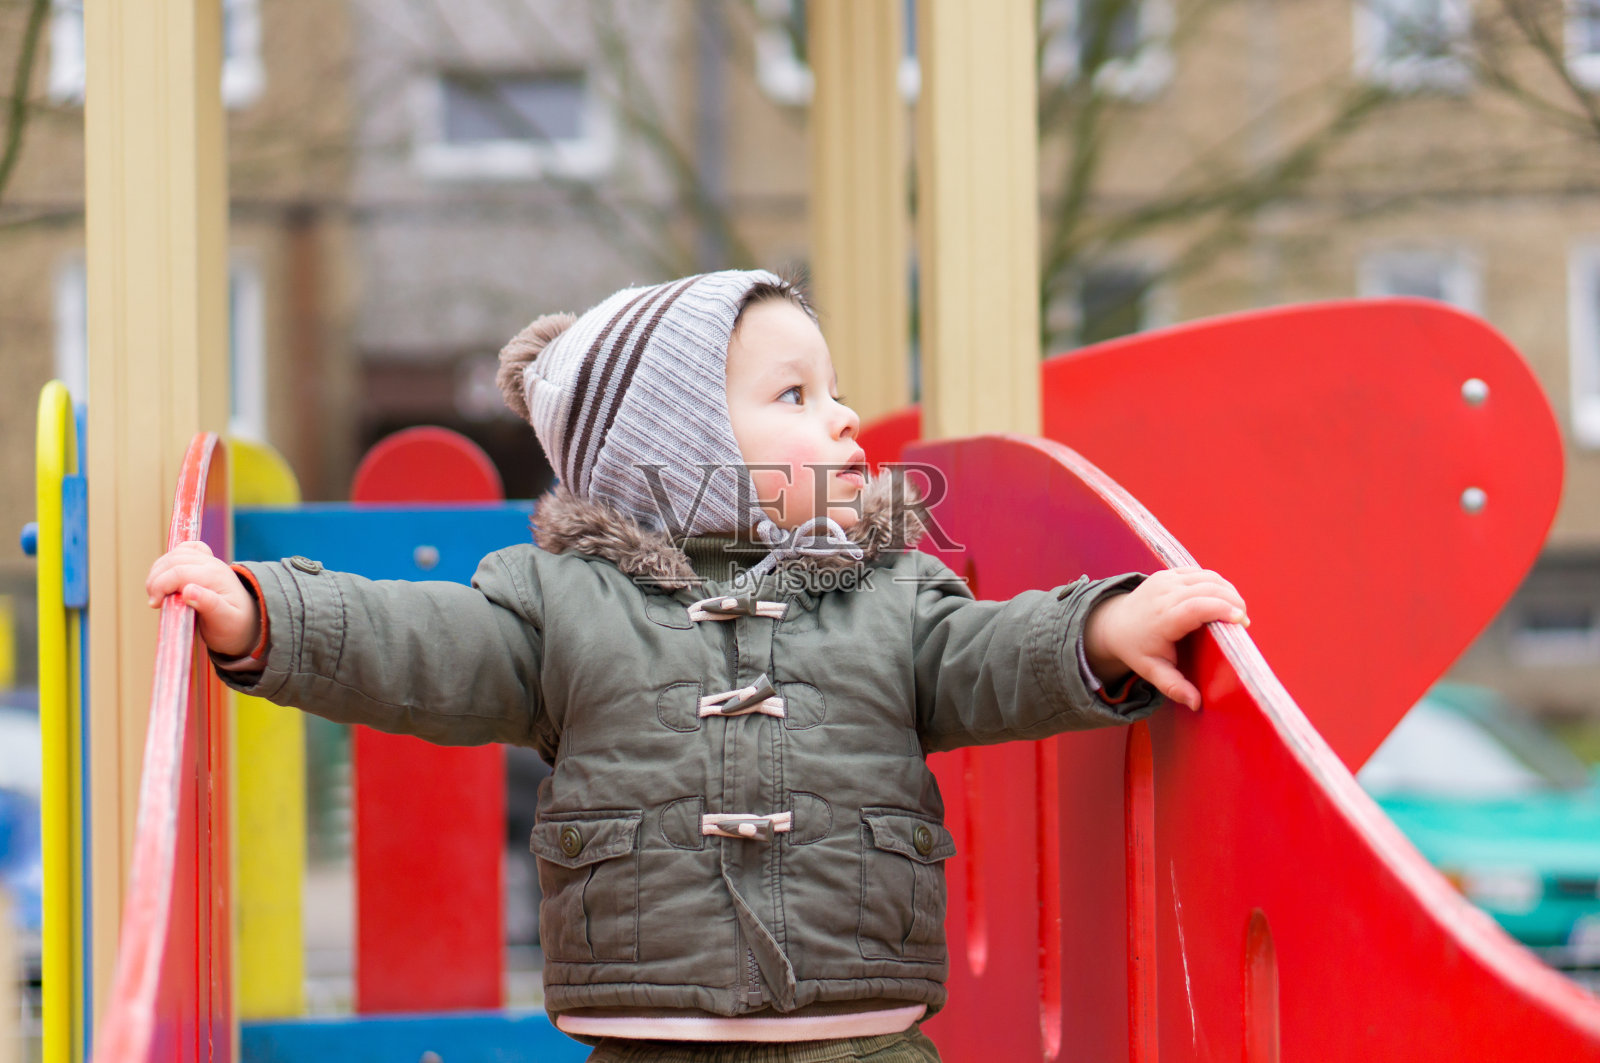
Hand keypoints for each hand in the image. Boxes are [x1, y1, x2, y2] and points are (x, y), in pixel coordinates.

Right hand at [144, 541, 261, 657]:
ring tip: (157, 593)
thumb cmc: (235, 626)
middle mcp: (212, 564)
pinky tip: (166, 575)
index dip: (160, 586)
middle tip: (155, 602)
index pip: (179, 572)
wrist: (248, 623)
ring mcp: (208, 561)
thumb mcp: (225, 621)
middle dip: (156, 580)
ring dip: (159, 571)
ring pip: (174, 554)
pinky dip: (170, 560)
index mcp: (216, 577)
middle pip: (173, 560)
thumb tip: (189, 590)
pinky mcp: (204, 563)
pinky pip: (183, 550)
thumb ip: (210, 605)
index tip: (155, 605)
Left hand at [1082, 567, 1247, 710]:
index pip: (1195, 607)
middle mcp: (1164, 594)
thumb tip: (1196, 703)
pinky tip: (1224, 598)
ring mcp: (1166, 580)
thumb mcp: (1151, 671)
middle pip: (1207, 589)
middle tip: (1243, 622)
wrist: (1115, 623)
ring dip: (1228, 591)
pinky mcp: (1169, 573)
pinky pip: (1201, 572)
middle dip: (1233, 602)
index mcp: (1161, 619)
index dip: (1221, 609)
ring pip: (1207, 577)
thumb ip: (1174, 687)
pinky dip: (1218, 583)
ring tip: (1237, 612)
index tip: (1241, 620)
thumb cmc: (1136, 649)